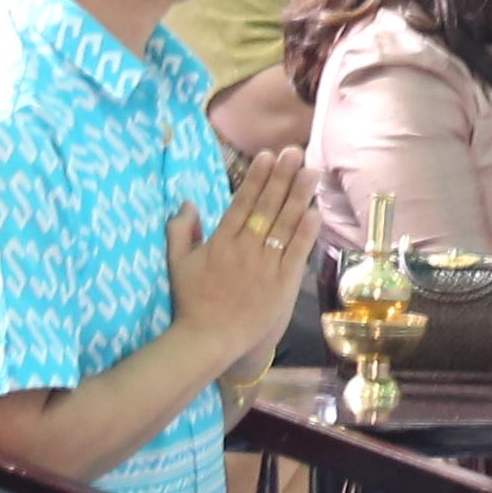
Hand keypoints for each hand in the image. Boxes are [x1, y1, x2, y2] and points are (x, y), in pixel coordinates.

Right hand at [171, 154, 313, 363]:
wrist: (208, 339)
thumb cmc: (192, 301)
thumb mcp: (177, 263)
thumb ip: (180, 231)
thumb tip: (188, 203)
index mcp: (221, 241)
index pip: (243, 202)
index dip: (257, 177)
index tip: (268, 155)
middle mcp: (245, 249)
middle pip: (267, 207)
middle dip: (282, 177)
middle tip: (295, 152)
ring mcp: (265, 266)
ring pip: (285, 225)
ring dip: (299, 196)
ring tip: (311, 172)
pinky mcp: (281, 284)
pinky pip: (296, 253)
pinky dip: (305, 233)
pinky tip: (314, 211)